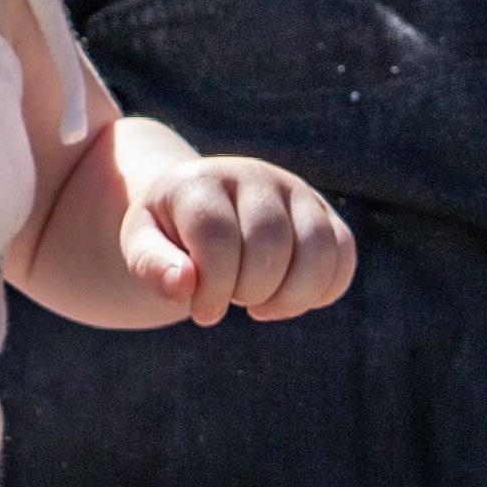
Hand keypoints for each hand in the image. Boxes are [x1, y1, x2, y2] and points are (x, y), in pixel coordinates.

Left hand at [118, 155, 356, 326]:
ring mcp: (296, 191)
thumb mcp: (142, 246)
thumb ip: (152, 266)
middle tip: (231, 299)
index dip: (213, 285)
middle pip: (270, 243)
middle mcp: (255, 176)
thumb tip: (185, 285)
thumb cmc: (169, 234)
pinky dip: (323, 290)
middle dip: (250, 290)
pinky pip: (344, 255)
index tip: (202, 311)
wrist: (202, 206)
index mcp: (202, 181)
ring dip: (291, 296)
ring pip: (318, 249)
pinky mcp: (323, 213)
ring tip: (261, 306)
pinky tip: (289, 299)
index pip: (218, 235)